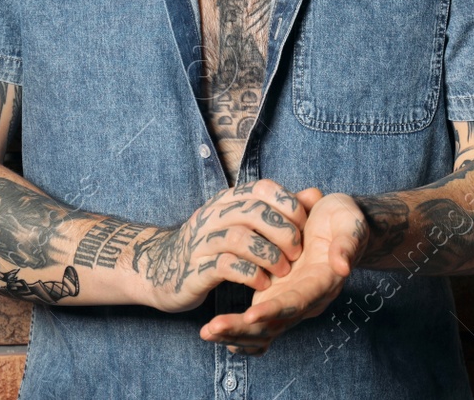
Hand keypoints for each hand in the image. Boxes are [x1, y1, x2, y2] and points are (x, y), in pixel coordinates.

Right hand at [136, 178, 314, 313]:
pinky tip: (263, 284)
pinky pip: (226, 266)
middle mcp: (214, 215)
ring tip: (283, 271)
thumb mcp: (240, 222)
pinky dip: (250, 274)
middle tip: (297, 253)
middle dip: (283, 232)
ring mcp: (202, 241)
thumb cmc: (210, 246)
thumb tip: (314, 195)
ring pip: (241, 238)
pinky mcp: (195, 268)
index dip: (289, 205)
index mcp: (228, 200)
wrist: (160, 269)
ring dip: (269, 255)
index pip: (263, 188)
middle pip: (255, 211)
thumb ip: (276, 210)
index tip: (305, 226)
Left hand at [200, 189, 368, 355]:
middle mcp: (305, 299)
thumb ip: (347, 244)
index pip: (298, 303)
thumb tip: (342, 266)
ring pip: (262, 329)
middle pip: (274, 325)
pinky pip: (257, 324)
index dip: (275, 310)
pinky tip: (215, 334)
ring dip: (234, 332)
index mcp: (322, 283)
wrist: (339, 224)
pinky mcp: (277, 297)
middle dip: (243, 329)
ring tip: (206, 332)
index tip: (251, 316)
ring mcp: (289, 300)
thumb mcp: (351, 224)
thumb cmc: (344, 221)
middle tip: (212, 329)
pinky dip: (238, 330)